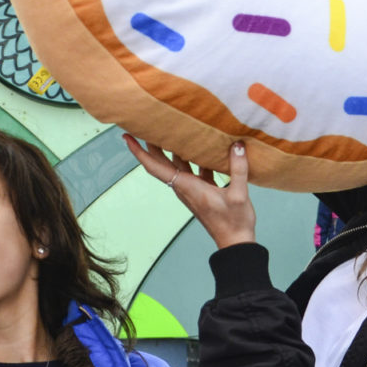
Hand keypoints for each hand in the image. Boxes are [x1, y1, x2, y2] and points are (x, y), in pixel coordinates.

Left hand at [123, 135, 256, 248]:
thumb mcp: (239, 195)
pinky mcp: (201, 190)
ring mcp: (191, 188)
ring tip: (170, 128)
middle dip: (151, 143)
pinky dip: (191, 156)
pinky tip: (201, 145)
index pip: (155, 167)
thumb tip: (237, 146)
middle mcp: (184, 187)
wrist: (235, 242)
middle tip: (145, 124)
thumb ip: (238, 169)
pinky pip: (191, 169)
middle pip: (161, 162)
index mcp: (187, 186)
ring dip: (170, 148)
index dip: (139, 152)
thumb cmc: (234, 222)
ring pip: (176, 164)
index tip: (127, 137)